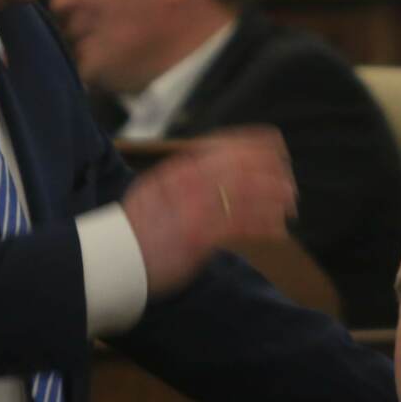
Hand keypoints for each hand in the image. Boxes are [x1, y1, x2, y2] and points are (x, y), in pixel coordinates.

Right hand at [121, 127, 297, 295]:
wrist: (110, 259)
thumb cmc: (131, 231)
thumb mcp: (151, 191)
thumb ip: (179, 177)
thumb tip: (201, 167)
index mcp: (176, 170)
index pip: (222, 146)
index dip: (252, 143)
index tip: (274, 145)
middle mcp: (187, 183)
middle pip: (239, 167)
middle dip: (270, 170)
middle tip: (288, 179)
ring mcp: (194, 208)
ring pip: (245, 193)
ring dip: (273, 196)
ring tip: (290, 201)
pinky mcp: (199, 236)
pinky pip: (239, 225)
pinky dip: (263, 224)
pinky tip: (278, 227)